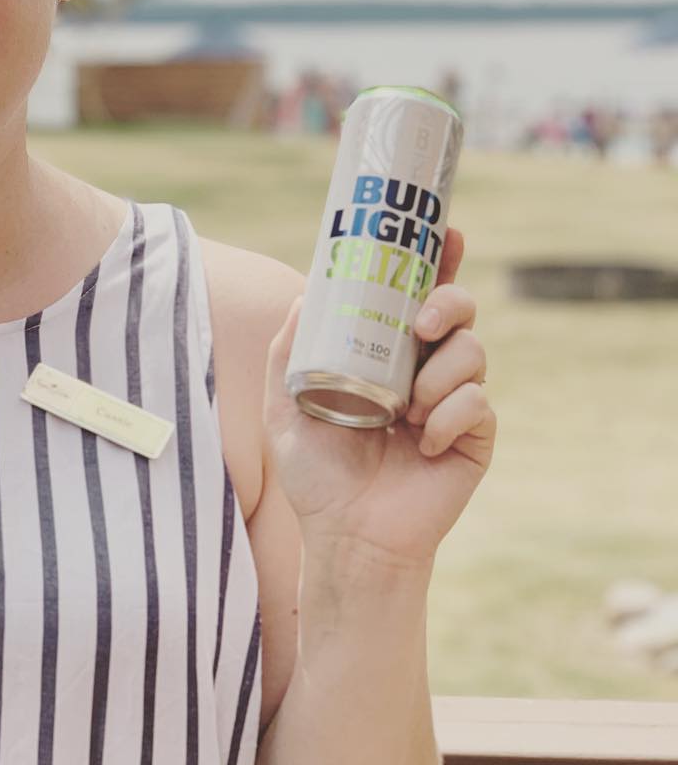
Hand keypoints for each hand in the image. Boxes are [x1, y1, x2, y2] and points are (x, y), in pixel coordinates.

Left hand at [263, 226, 497, 567]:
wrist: (346, 534)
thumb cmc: (316, 473)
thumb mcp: (285, 403)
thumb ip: (289, 350)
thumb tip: (306, 293)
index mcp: (386, 354)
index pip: (416, 296)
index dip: (437, 259)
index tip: (445, 230)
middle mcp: (425, 369)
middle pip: (459, 310)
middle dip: (447, 301)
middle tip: (421, 324)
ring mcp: (454, 401)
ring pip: (473, 352)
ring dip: (441, 372)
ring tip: (407, 408)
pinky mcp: (475, 436)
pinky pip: (479, 404)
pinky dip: (450, 416)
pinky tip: (424, 443)